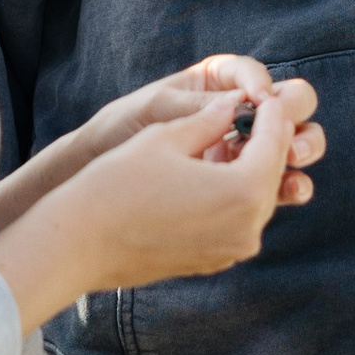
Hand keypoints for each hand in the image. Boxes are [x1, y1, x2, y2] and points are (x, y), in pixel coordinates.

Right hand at [0, 82, 321, 336]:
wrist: (79, 243)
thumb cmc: (117, 183)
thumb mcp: (166, 137)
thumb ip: (209, 120)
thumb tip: (233, 106)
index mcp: (243, 191)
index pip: (274, 141)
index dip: (271, 112)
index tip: (266, 93)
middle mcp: (248, 227)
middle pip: (272, 173)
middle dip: (267, 141)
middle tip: (258, 113)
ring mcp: (232, 249)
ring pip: (256, 199)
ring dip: (251, 169)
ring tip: (238, 141)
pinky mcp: (214, 261)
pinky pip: (237, 221)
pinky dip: (233, 195)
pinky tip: (217, 174)